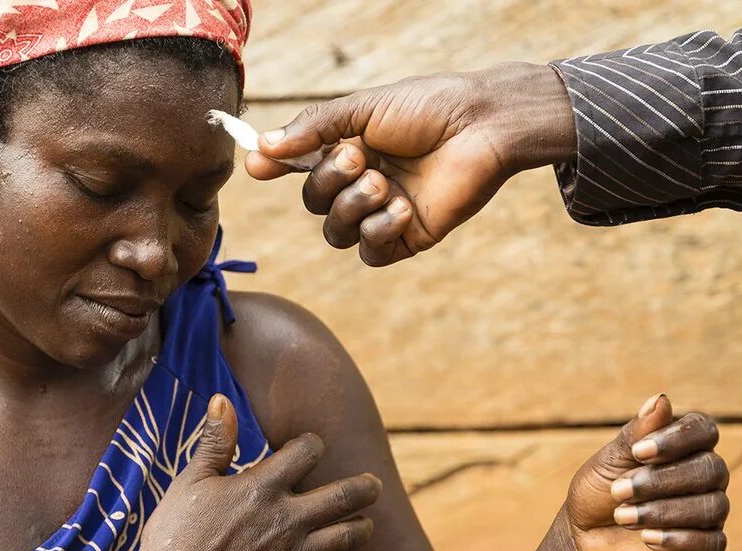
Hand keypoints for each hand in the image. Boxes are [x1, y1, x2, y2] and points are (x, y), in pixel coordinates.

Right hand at [137, 394, 382, 550]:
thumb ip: (215, 441)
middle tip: (372, 485)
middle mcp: (286, 519)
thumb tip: (222, 399)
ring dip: (361, 526)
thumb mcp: (191, 481)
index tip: (307, 448)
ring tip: (362, 521)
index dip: (312, 444)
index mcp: (262, 487)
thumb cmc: (175, 535)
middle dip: (366, 487)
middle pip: (347, 496)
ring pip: (350, 537)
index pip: (309, 451)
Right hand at [246, 62, 576, 265]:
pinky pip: (370, 252)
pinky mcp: (407, 238)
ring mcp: (383, 213)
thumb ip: (313, 129)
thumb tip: (261, 148)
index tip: (258, 166)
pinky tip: (402, 208)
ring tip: (384, 183)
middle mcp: (362, 183)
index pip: (300, 166)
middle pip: (314, 203)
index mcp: (349, 149)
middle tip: (359, 159)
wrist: (482, 127)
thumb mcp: (363, 110)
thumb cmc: (429, 108)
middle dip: (328, 181)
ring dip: (353, 207)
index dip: (276, 167)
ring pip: (336, 233)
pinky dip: (378, 231)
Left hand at [563, 394, 729, 550]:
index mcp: (686, 445)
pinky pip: (712, 543)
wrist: (584, 536)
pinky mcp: (707, 545)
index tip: (638, 452)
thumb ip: (637, 433)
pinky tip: (647, 538)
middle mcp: (705, 475)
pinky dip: (679, 540)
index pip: (704, 429)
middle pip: (710, 469)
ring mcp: (709, 510)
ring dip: (663, 511)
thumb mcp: (611, 460)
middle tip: (619, 491)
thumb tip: (661, 399)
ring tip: (622, 516)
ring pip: (712, 506)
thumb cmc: (599, 490)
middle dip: (661, 481)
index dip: (677, 439)